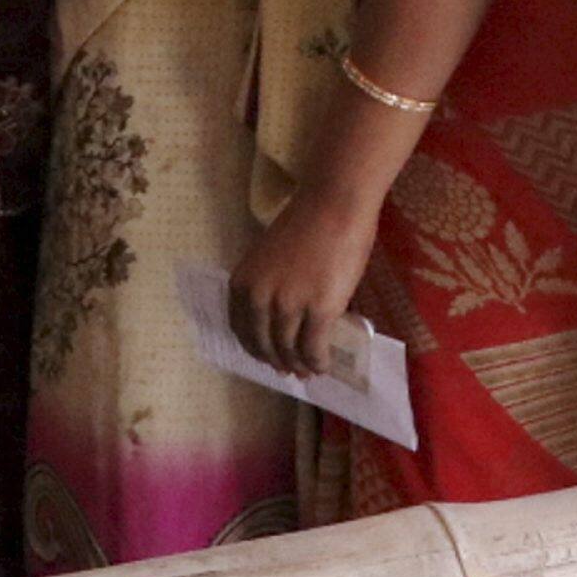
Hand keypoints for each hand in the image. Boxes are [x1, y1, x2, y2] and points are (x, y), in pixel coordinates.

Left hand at [230, 179, 385, 378]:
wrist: (334, 205)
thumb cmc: (307, 222)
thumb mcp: (270, 257)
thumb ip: (269, 285)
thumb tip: (282, 316)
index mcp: (242, 283)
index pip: (242, 330)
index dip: (255, 350)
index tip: (267, 358)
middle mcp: (259, 299)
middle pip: (264, 345)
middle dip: (277, 363)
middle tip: (289, 371)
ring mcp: (288, 306)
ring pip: (289, 351)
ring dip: (299, 366)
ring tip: (309, 370)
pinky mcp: (319, 311)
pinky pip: (314, 349)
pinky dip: (318, 362)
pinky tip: (324, 365)